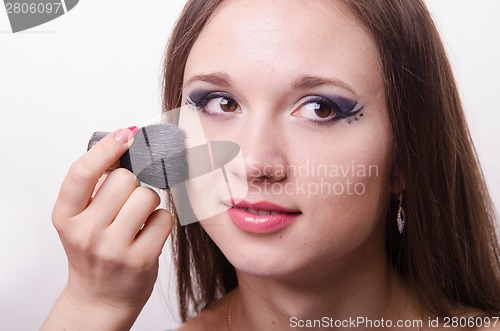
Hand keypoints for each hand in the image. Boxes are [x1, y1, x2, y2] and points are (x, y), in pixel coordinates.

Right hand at [44, 127, 172, 329]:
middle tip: (126, 203)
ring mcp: (114, 248)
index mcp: (66, 216)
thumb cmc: (93, 251)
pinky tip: (147, 234)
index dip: (106, 148)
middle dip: (132, 184)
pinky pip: (164, 218)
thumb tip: (123, 141)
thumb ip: (94, 186)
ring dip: (149, 202)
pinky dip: (160, 221)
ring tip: (137, 219)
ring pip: (148, 196)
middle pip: (125, 179)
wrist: (100, 297)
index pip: (82, 172)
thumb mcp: (79, 218)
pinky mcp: (141, 259)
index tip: (124, 135)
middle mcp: (86, 232)